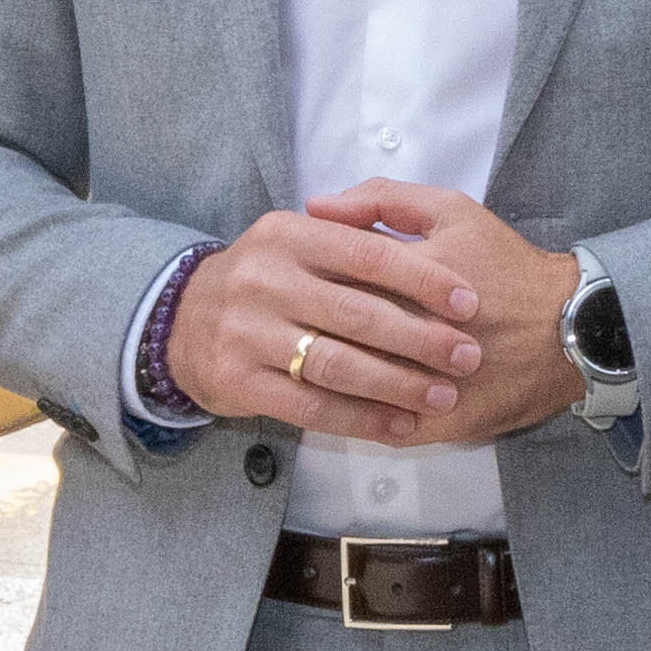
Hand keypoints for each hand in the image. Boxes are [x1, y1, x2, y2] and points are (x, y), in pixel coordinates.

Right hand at [168, 203, 485, 439]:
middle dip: (422, 338)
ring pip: (337, 364)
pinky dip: (361, 419)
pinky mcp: (239, 381)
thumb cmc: (266, 280)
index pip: (367, 254)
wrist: (181, 323)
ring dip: (399, 385)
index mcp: (287, 234)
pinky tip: (399, 427)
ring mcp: (246, 332)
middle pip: (357, 313)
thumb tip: (409, 226)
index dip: (424, 279)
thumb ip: (352, 223)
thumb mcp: (297, 236)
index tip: (469, 302)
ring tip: (443, 395)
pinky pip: (312, 406)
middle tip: (469, 356)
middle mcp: (263, 279)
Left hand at [303, 181, 581, 443]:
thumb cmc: (505, 264)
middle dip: (299, 329)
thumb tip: (316, 206)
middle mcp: (415, 330)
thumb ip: (381, 199)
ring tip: (297, 364)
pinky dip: (350, 417)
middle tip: (280, 325)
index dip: (302, 281)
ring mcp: (426, 382)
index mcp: (412, 275)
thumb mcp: (451, 210)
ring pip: (348, 388)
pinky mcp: (439, 423)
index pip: (331, 277)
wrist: (570, 327)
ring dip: (317, 377)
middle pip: (332, 333)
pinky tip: (332, 402)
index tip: (291, 283)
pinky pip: (377, 426)